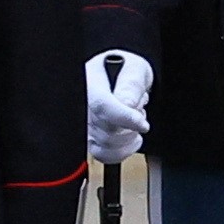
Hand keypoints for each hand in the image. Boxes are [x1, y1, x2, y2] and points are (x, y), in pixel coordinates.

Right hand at [83, 49, 153, 164]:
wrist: (119, 77)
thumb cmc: (125, 70)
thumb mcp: (135, 68)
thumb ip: (131, 83)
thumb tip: (127, 104)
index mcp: (88, 82)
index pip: (101, 106)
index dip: (124, 118)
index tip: (142, 124)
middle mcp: (81, 104)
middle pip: (105, 129)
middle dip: (131, 126)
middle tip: (139, 111)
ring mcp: (83, 123)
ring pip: (106, 144)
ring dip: (129, 137)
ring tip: (133, 121)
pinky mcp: (88, 138)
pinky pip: (102, 155)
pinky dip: (121, 152)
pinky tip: (130, 139)